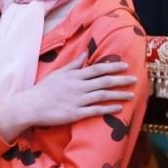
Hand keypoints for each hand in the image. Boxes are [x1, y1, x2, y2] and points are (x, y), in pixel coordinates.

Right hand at [0, 53, 135, 141]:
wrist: (31, 106)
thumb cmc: (43, 89)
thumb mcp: (58, 73)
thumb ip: (73, 64)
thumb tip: (85, 53)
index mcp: (74, 76)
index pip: (97, 69)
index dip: (113, 67)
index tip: (125, 66)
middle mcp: (78, 86)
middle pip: (104, 81)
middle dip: (121, 80)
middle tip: (136, 79)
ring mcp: (77, 100)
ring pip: (103, 95)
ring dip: (119, 94)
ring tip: (131, 94)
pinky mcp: (75, 113)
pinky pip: (95, 110)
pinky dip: (108, 108)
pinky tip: (118, 108)